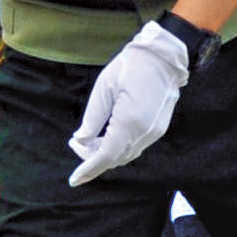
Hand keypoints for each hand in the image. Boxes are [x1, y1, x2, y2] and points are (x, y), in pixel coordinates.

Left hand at [65, 21, 196, 186]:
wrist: (163, 57)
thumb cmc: (130, 67)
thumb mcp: (104, 89)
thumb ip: (92, 119)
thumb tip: (80, 141)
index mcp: (130, 122)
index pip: (106, 156)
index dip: (88, 169)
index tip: (73, 180)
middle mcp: (145, 132)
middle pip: (115, 158)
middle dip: (93, 158)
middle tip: (76, 144)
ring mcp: (155, 132)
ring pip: (126, 155)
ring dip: (106, 153)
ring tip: (88, 141)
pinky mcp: (159, 128)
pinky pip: (135, 146)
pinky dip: (119, 147)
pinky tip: (106, 137)